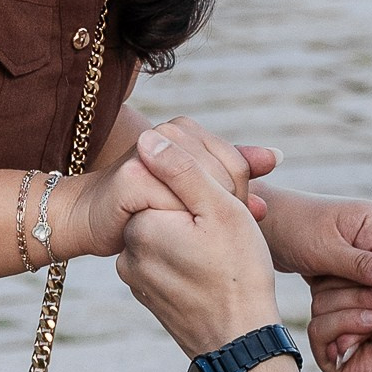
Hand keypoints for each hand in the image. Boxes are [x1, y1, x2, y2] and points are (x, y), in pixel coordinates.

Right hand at [61, 116, 271, 263]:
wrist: (95, 220)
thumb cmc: (149, 206)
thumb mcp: (197, 189)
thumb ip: (235, 171)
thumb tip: (277, 156)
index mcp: (186, 129)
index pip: (238, 164)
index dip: (241, 197)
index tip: (235, 221)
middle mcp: (168, 131)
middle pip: (223, 177)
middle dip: (225, 210)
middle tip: (219, 236)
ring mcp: (148, 150)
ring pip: (201, 191)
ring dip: (203, 220)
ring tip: (198, 240)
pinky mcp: (132, 178)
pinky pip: (173, 206)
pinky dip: (179, 227)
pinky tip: (177, 242)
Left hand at [114, 127, 282, 352]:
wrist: (241, 346)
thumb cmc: (239, 274)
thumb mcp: (220, 209)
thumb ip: (182, 168)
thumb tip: (148, 137)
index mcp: (139, 223)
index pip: (167, 177)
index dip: (207, 184)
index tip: (231, 206)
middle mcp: (127, 250)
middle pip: (167, 205)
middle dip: (201, 208)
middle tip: (235, 228)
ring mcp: (136, 276)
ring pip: (169, 233)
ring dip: (197, 232)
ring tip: (227, 253)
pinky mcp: (148, 295)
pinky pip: (168, 260)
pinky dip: (190, 258)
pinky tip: (215, 271)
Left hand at [257, 188, 371, 345]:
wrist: (263, 225)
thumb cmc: (291, 229)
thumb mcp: (324, 249)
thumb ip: (360, 264)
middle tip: (365, 339)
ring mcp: (365, 247)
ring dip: (366, 311)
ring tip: (349, 338)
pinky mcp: (353, 263)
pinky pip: (362, 289)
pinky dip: (353, 306)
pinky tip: (343, 328)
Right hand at [310, 244, 371, 371]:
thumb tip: (346, 248)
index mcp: (360, 287)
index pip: (333, 266)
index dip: (350, 262)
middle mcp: (347, 310)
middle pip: (322, 285)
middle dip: (355, 286)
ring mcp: (339, 335)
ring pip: (318, 306)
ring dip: (353, 304)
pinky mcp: (335, 361)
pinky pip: (317, 330)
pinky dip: (344, 323)